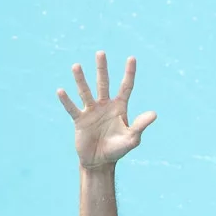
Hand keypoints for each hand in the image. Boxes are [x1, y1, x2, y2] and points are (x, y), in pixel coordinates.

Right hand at [57, 51, 157, 169]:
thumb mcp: (132, 139)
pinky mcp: (80, 120)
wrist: (100, 162)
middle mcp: (105, 105)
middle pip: (103, 83)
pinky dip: (67, 101)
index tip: (132, 58)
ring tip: (76, 66)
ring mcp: (91, 111)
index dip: (129, 73)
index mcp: (120, 107)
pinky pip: (72, 109)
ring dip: (81, 80)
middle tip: (101, 53)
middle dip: (102, 69)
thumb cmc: (118, 150)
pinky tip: (61, 91)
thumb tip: (154, 114)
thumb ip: (141, 125)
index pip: (126, 87)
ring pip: (85, 92)